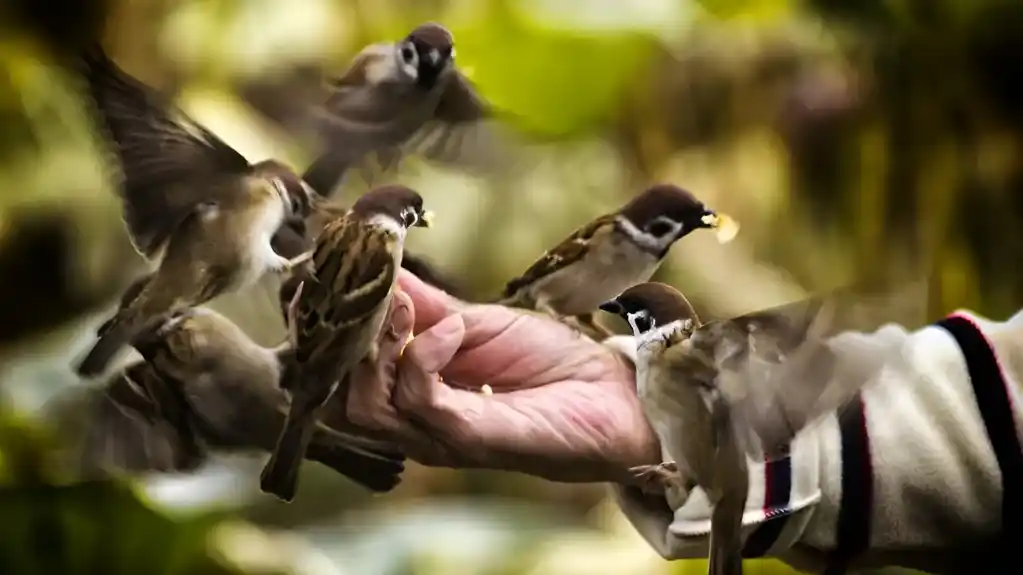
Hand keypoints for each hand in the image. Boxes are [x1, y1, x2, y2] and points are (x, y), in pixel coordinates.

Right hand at [344, 271, 661, 483]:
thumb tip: (381, 268)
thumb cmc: (551, 361)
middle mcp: (416, 420)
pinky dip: (424, 356)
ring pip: (367, 407)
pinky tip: (453, 329)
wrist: (614, 392)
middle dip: (343, 340)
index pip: (339, 374)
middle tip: (373, 293)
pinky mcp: (469, 440)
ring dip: (377, 349)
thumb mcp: (477, 321)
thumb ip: (425, 305)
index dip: (324, 331)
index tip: (327, 279)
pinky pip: (420, 402)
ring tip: (406, 308)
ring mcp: (439, 434)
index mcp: (413, 391)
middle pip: (339, 398)